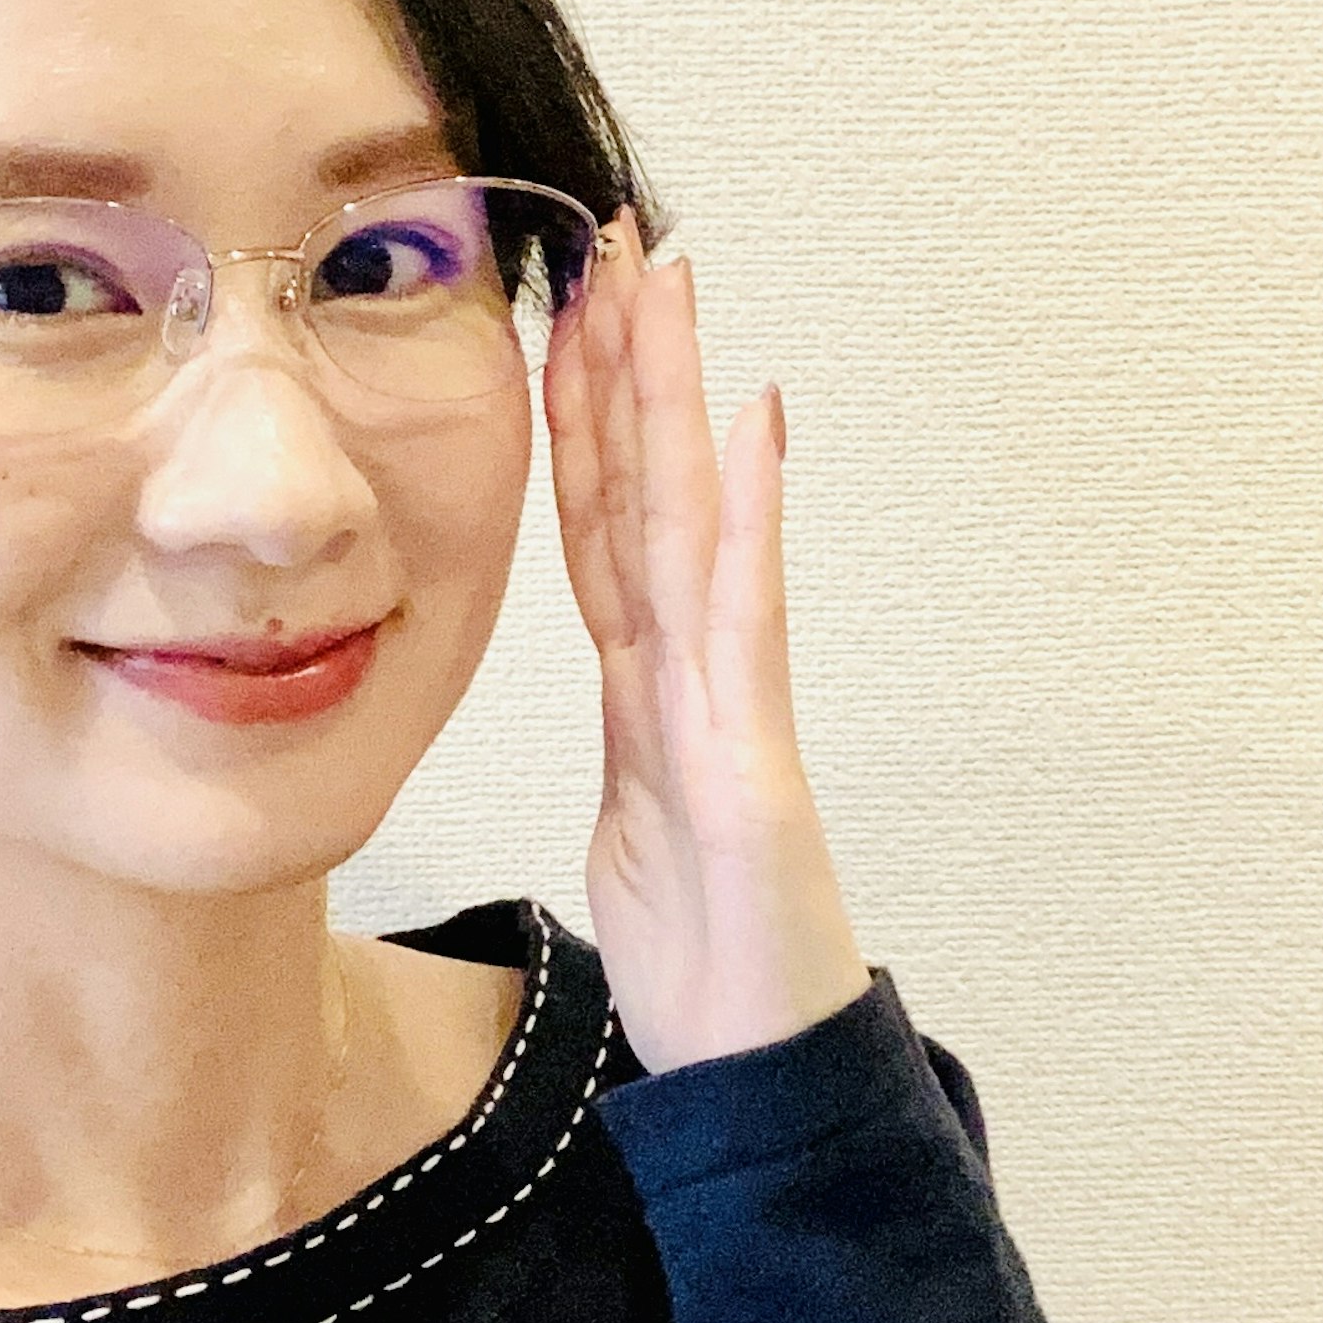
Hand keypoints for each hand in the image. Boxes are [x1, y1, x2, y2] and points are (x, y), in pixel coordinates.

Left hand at [545, 207, 869, 1072]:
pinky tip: (752, 425)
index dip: (580, 421)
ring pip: (696, 528)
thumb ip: (635, 767)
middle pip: (652, 498)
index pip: (603, 532)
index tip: (555, 310)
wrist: (767, 1085)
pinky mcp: (753, 766)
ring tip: (670, 285)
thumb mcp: (638, 851)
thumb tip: (628, 717)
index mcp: (650, 699)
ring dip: (681, 400)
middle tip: (616, 238)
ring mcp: (733, 712)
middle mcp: (696, 680)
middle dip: (632, 366)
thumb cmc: (715, 975)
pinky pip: (744, 623)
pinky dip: (746, 521)